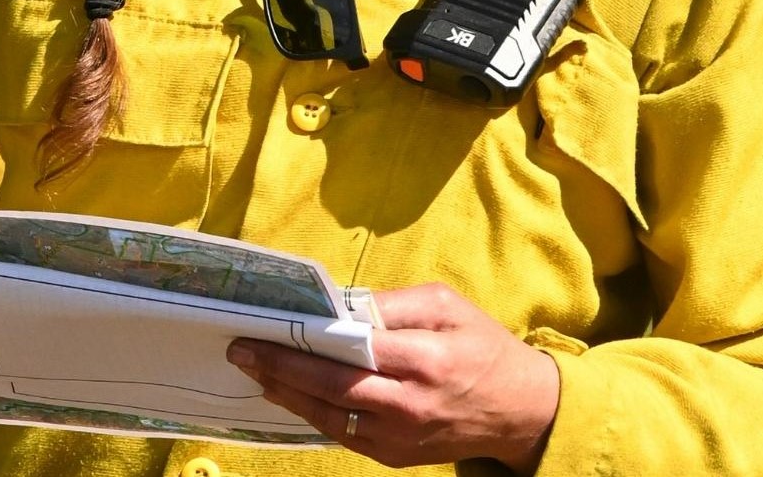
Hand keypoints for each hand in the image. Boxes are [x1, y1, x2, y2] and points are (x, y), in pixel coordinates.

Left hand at [228, 284, 560, 469]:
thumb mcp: (448, 307)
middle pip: (330, 387)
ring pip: (328, 417)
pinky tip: (292, 396)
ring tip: (258, 372)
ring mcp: (399, 437)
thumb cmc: (484, 348)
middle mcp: (409, 404)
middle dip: (279, 369)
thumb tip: (339, 307)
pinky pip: (342, 435)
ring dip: (287, 395)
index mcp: (424, 359)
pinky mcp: (394, 457)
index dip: (300, 342)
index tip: (262, 329)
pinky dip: (312, 415)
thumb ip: (394, 305)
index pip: (348, 350)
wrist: (521, 411)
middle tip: (241, 352)